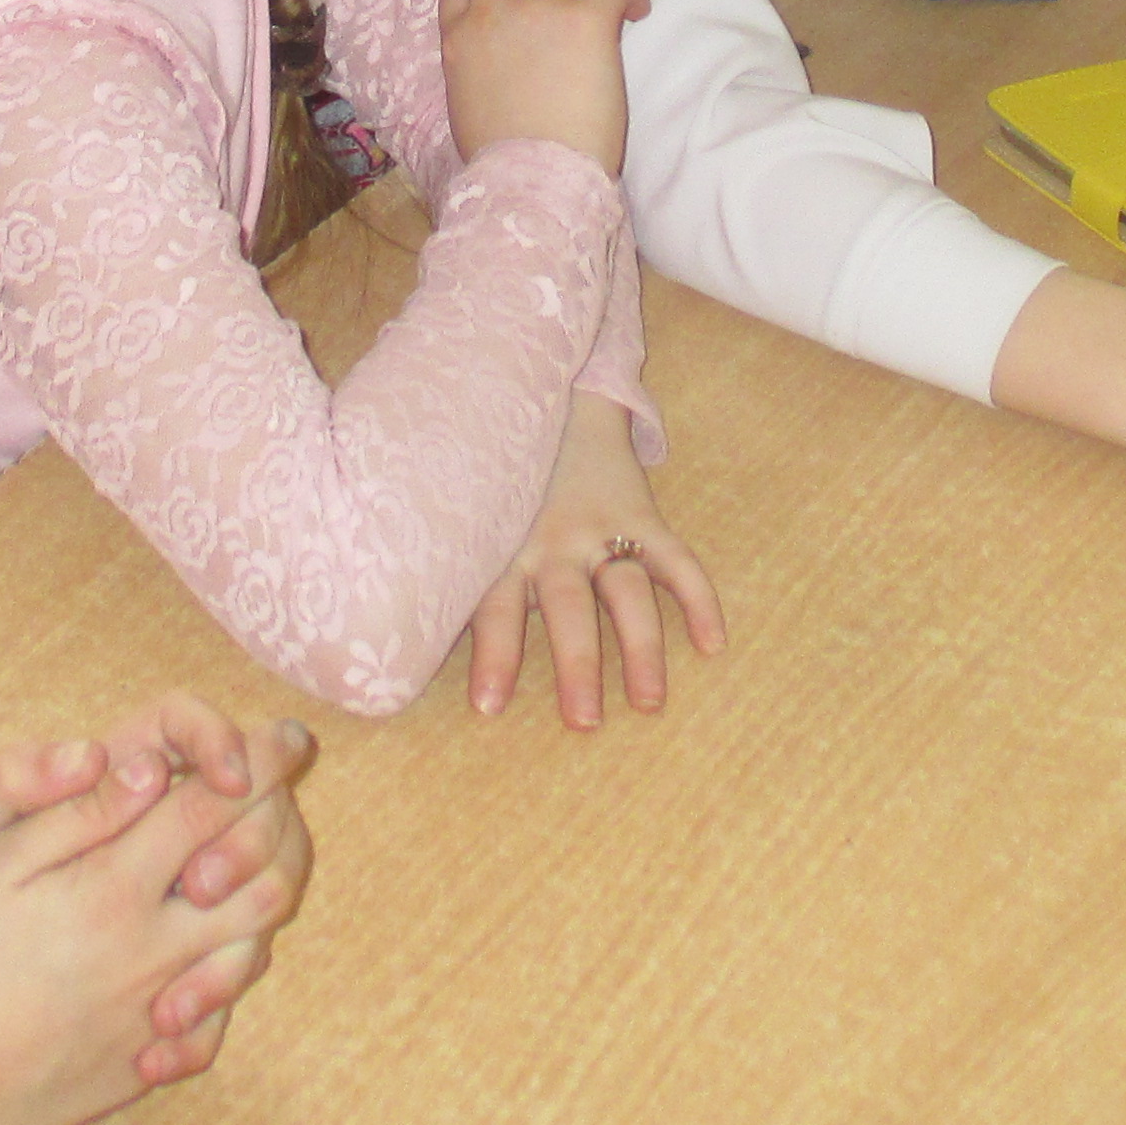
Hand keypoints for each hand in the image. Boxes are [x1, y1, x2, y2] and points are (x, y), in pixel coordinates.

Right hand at [0, 713, 314, 1124]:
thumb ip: (75, 812)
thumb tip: (148, 768)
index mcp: (114, 889)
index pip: (213, 808)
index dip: (259, 762)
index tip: (287, 736)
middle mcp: (152, 953)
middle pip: (260, 883)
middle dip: (280, 832)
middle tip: (280, 802)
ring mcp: (155, 1015)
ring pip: (250, 952)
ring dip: (258, 905)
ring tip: (238, 876)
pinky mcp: (147, 1066)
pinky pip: (217, 1022)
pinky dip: (223, 984)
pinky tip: (198, 965)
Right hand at [436, 0, 650, 173]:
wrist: (527, 185)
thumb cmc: (504, 165)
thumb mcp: (468, 109)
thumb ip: (480, 71)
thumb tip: (504, 70)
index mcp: (457, 41)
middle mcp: (488, 13)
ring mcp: (534, 10)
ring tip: (616, 1)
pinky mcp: (583, 19)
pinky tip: (636, 11)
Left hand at [467, 400, 725, 729]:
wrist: (555, 403)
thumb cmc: (500, 484)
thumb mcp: (472, 521)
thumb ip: (459, 572)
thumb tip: (412, 646)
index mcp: (506, 549)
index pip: (495, 607)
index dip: (494, 655)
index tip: (489, 707)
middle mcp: (554, 541)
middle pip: (569, 608)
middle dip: (577, 664)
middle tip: (584, 721)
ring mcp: (602, 528)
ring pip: (627, 592)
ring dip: (640, 647)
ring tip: (649, 701)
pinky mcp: (642, 516)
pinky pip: (676, 560)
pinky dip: (697, 599)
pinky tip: (713, 644)